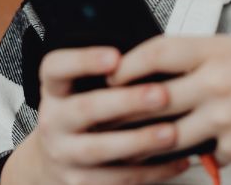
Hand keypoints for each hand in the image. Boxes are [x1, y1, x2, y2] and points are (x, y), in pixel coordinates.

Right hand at [26, 46, 192, 183]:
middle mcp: (52, 121)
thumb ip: (111, 75)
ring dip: (138, 141)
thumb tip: (159, 59)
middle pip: (84, 109)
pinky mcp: (78, 182)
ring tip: (171, 133)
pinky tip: (177, 161)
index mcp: (54, 89)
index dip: (84, 61)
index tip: (116, 57)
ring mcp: (63, 154)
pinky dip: (150, 171)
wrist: (55, 158)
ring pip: (99, 149)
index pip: (56, 67)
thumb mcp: (83, 86)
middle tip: (161, 94)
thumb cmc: (84, 110)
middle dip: (125, 102)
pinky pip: (117, 178)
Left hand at [105, 35, 230, 164]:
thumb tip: (169, 73)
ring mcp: (225, 116)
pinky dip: (201, 153)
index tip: (111, 72)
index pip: (157, 51)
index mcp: (219, 50)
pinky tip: (199, 153)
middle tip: (106, 115)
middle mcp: (218, 80)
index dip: (127, 63)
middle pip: (153, 96)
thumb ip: (209, 62)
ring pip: (170, 133)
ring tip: (133, 144)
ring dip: (151, 140)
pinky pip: (206, 153)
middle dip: (126, 108)